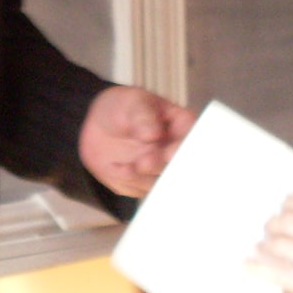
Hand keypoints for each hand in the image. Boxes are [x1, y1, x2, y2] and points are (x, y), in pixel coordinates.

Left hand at [78, 85, 195, 197]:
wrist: (99, 124)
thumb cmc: (124, 108)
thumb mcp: (133, 103)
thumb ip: (143, 116)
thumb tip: (152, 134)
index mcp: (182, 127)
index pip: (193, 140)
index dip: (184, 150)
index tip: (169, 152)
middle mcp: (176, 151)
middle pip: (180, 168)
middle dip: (161, 168)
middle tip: (142, 162)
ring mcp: (161, 170)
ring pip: (160, 184)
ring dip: (141, 178)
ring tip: (121, 166)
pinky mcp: (143, 184)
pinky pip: (139, 190)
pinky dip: (125, 182)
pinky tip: (113, 167)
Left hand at [247, 189, 292, 292]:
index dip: (286, 206)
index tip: (283, 211)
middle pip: (283, 221)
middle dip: (273, 226)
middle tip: (269, 230)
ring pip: (277, 245)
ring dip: (265, 246)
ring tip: (260, 248)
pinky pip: (278, 272)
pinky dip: (259, 268)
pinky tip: (249, 265)